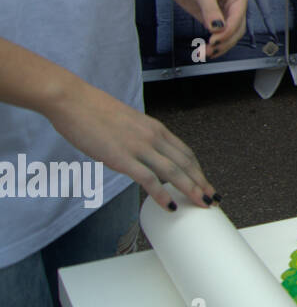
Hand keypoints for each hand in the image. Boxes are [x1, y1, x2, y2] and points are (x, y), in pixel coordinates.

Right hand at [45, 77, 214, 210]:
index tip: (206, 184)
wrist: (73, 101)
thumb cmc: (94, 111)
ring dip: (190, 190)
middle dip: (201, 183)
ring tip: (201, 204)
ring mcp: (139, 147)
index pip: (186, 153)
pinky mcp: (122, 157)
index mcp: (156, 128)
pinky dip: (162, 194)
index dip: (198, 171)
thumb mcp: (128, 124)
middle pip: (186, 163)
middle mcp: (153, 137)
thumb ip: (140, 139)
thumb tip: (142, 156)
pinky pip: (148, 179)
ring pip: (174, 172)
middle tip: (212, 199)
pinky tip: (170, 206)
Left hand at [163, 0, 248, 58]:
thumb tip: (217, 28)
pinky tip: (205, 49)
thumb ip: (210, 10)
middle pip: (237, 30)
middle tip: (209, 49)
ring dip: (219, 46)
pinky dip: (214, 44)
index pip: (238, 18)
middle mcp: (235, 5)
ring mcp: (225, 12)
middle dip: (224, 42)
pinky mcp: (214, 18)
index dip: (227, 32)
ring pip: (230, 35)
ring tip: (204, 52)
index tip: (214, 40)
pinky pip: (219, 34)